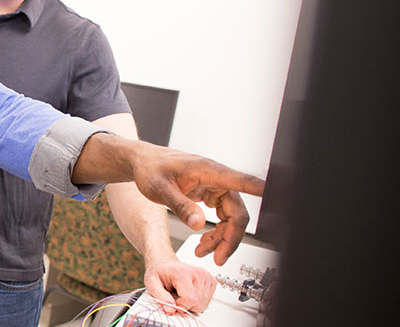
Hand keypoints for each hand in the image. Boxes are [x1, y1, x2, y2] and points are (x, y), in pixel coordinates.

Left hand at [129, 145, 263, 264]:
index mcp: (207, 170)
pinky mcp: (211, 194)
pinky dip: (215, 232)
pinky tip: (203, 242)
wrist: (142, 162)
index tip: (278, 196)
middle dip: (230, 238)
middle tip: (217, 258)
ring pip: (231, 217)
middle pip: (237, 211)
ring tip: (203, 251)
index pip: (240, 181)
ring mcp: (215, 186)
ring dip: (221, 238)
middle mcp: (216, 178)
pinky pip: (222, 217)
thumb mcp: (159, 189)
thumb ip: (179, 205)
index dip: (260, 190)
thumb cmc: (150, 168)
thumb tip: (198, 224)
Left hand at [143, 259, 216, 313]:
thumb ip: (160, 297)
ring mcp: (206, 277)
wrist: (166, 265)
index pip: (190, 299)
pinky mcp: (211, 281)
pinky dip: (196, 301)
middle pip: (197, 304)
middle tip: (174, 295)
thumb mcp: (151, 283)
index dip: (179, 305)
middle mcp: (198, 273)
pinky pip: (206, 302)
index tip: (171, 299)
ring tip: (181, 293)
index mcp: (183, 272)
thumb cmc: (160, 272)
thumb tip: (170, 310)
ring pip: (202, 304)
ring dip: (190, 303)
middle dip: (184, 305)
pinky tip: (188, 292)